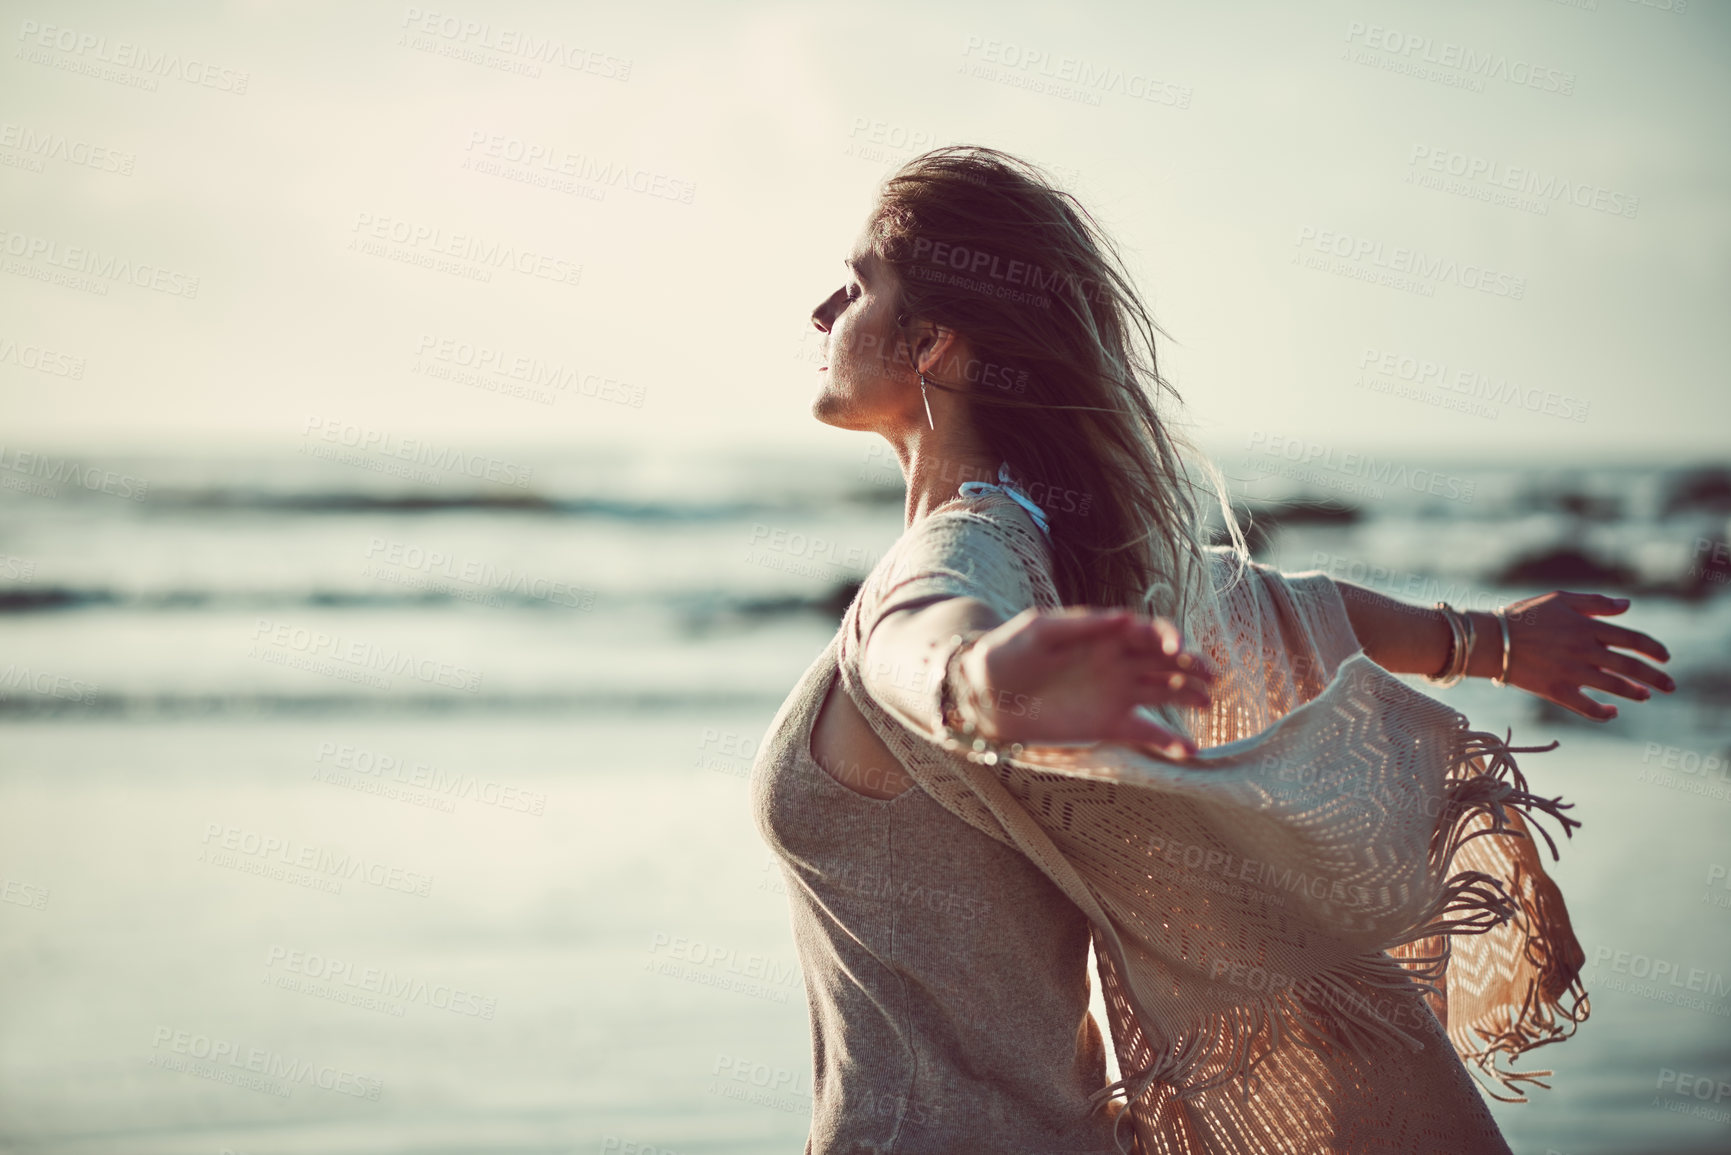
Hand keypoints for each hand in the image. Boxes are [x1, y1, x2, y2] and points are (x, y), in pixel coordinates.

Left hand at [954, 606, 1214, 758]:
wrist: (983, 695)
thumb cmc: (1007, 653)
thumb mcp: (1039, 630)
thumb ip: (1082, 625)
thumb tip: (1126, 617)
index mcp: (1106, 634)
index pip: (1149, 632)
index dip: (1168, 638)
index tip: (1177, 650)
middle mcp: (1118, 662)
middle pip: (1167, 661)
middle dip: (1192, 666)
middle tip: (1212, 677)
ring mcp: (1116, 694)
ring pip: (1165, 692)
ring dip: (1190, 696)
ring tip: (1208, 703)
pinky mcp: (1108, 725)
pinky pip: (1146, 733)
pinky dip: (1169, 742)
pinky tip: (1190, 751)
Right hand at [1495, 591, 1673, 720]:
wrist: (1491, 640)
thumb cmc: (1524, 616)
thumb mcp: (1559, 599)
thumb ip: (1595, 603)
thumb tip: (1627, 606)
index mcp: (1587, 627)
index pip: (1632, 639)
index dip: (1653, 649)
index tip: (1665, 657)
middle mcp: (1584, 650)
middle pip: (1630, 666)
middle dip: (1655, 677)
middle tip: (1670, 685)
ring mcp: (1572, 672)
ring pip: (1614, 686)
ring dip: (1635, 693)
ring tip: (1646, 696)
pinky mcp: (1557, 691)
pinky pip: (1587, 707)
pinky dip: (1604, 712)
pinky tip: (1613, 712)